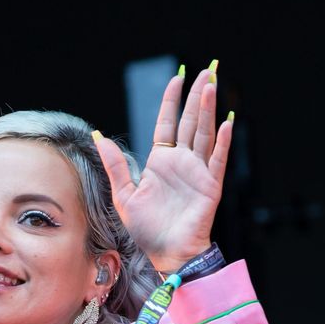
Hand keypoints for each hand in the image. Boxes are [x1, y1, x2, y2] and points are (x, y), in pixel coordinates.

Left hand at [94, 65, 232, 271]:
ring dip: (208, 110)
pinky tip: (226, 124)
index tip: (177, 77)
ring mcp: (198, 172)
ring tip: (212, 84)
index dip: (172, 100)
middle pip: (190, 122)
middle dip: (197, 95)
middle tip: (208, 69)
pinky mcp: (210, 186)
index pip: (168, 123)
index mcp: (161, 162)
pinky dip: (223, 142)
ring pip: (205, 134)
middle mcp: (182, 162)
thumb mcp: (124, 195)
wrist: (167, 254)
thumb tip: (98, 137)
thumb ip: (115, 165)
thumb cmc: (148, 230)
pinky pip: (218, 160)